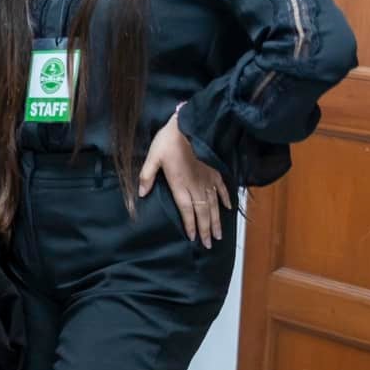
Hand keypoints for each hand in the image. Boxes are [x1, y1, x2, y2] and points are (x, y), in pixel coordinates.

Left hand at [139, 109, 232, 247]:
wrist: (191, 124)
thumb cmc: (169, 140)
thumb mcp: (153, 156)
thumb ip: (147, 176)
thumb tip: (141, 194)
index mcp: (180, 184)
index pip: (186, 210)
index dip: (190, 225)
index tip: (194, 238)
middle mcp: (196, 185)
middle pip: (202, 212)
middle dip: (205, 229)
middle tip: (209, 244)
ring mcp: (208, 179)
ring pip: (214, 205)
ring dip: (216, 221)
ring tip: (218, 235)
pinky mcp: (215, 171)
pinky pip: (223, 188)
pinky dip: (225, 199)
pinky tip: (227, 209)